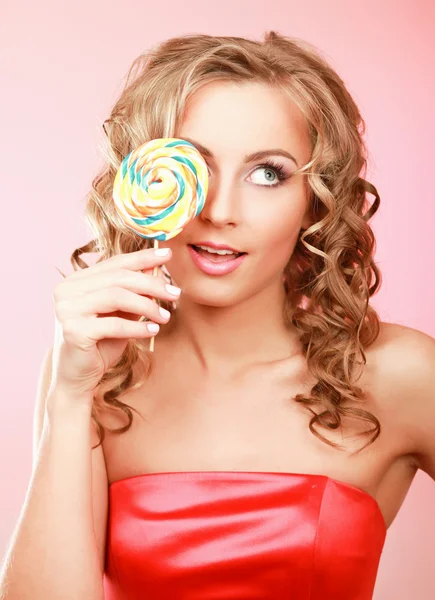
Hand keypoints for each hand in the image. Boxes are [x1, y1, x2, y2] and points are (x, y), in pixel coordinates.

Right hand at [48, 247, 179, 402]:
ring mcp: (66, 309)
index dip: (143, 257)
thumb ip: (134, 292)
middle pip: (118, 278)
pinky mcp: (73, 331)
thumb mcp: (122, 313)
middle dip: (151, 284)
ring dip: (147, 305)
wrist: (78, 377)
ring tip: (165, 317)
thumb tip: (156, 268)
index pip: (114, 263)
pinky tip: (153, 331)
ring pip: (116, 296)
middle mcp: (66, 290)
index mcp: (76, 280)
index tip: (167, 254)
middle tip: (175, 292)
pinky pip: (114, 323)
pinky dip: (137, 327)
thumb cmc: (101, 343)